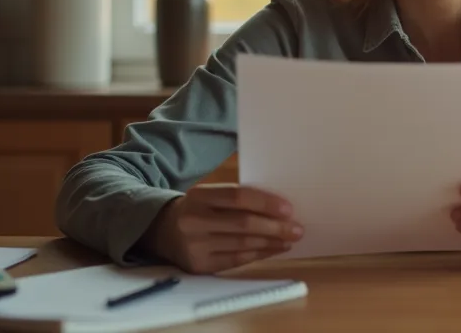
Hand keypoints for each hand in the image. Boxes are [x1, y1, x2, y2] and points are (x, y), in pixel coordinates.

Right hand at [140, 184, 302, 273]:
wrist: (163, 230)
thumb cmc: (199, 209)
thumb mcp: (209, 196)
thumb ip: (237, 199)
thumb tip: (279, 208)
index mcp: (199, 195)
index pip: (238, 196)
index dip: (266, 203)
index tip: (288, 209)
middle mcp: (194, 220)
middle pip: (243, 223)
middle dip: (275, 227)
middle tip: (297, 228)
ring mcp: (195, 245)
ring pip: (242, 244)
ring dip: (271, 242)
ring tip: (290, 239)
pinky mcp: (199, 265)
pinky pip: (237, 260)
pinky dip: (260, 254)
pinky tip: (275, 249)